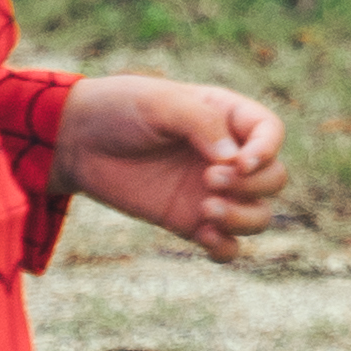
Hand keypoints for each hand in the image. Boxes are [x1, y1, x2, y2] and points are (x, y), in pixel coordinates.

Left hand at [57, 75, 285, 259]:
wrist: (76, 141)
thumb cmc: (120, 109)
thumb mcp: (161, 103)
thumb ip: (201, 123)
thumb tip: (234, 161)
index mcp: (226, 117)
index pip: (270, 133)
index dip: (266, 151)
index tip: (239, 163)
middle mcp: (226, 156)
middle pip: (273, 178)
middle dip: (253, 185)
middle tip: (209, 180)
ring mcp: (211, 192)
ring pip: (259, 215)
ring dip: (244, 218)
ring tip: (206, 210)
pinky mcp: (189, 222)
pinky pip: (227, 246)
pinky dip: (225, 248)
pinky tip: (202, 236)